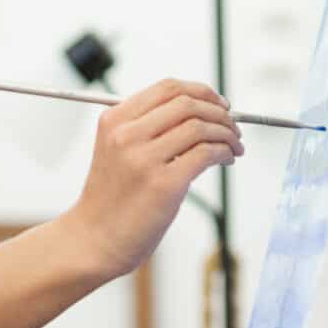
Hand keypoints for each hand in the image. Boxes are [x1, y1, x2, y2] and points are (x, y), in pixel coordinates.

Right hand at [64, 78, 243, 280]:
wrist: (93, 239)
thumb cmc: (111, 200)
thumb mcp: (116, 151)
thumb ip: (146, 129)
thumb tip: (199, 114)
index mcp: (114, 121)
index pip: (167, 88)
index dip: (202, 91)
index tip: (219, 104)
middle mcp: (126, 135)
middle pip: (187, 103)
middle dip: (220, 112)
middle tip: (232, 126)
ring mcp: (144, 159)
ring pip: (200, 126)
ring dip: (227, 133)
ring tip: (233, 146)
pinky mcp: (164, 184)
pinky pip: (206, 153)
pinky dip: (224, 152)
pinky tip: (226, 159)